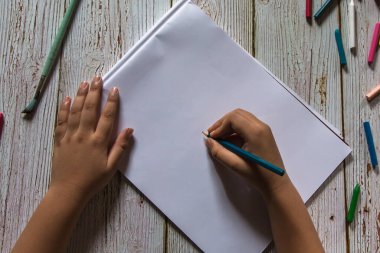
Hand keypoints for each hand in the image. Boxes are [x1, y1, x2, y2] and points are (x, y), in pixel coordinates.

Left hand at [51, 76, 132, 202]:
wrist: (68, 191)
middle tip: (97, 78)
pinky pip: (61, 121)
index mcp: (98, 142)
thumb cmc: (92, 181)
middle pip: (89, 109)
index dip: (112, 102)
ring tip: (84, 83)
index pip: (107, 117)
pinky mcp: (59, 141)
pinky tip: (67, 99)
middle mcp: (83, 136)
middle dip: (94, 92)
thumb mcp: (111, 168)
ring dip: (80, 96)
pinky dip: (64, 109)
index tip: (114, 90)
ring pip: (75, 112)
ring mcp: (69, 137)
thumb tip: (129, 129)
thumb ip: (120, 147)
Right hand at [205, 109, 289, 197]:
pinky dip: (236, 129)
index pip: (233, 118)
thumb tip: (208, 141)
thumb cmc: (257, 176)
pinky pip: (247, 125)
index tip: (212, 137)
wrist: (276, 183)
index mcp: (255, 132)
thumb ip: (219, 152)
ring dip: (229, 125)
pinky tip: (229, 141)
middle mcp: (261, 126)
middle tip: (213, 135)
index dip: (220, 126)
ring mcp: (264, 129)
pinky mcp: (264, 134)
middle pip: (238, 114)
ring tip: (219, 138)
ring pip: (242, 118)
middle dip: (223, 123)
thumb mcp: (235, 165)